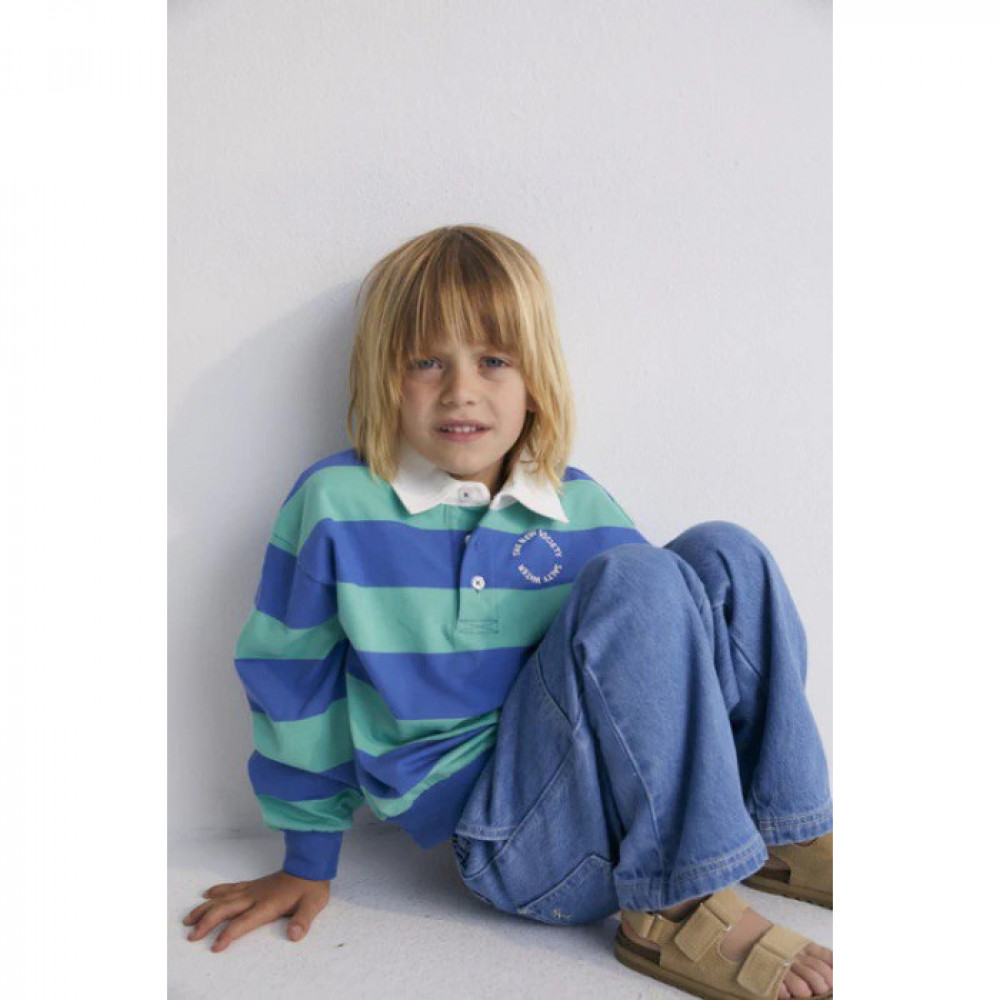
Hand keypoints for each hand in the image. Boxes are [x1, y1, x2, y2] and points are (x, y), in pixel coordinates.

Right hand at [183, 870, 330, 951]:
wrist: (310, 864)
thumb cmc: (311, 887)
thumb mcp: (312, 905)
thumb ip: (303, 920)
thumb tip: (294, 935)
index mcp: (268, 904)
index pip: (244, 921)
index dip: (229, 934)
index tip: (215, 947)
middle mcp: (255, 896)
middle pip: (226, 909)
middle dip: (207, 922)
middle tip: (192, 935)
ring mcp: (253, 889)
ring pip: (223, 898)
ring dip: (205, 908)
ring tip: (189, 919)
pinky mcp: (254, 884)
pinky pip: (232, 887)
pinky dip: (218, 891)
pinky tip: (207, 894)